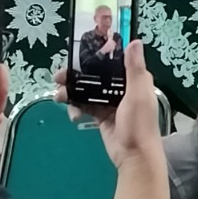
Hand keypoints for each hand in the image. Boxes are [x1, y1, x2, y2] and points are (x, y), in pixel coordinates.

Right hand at [56, 39, 162, 170]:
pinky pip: (86, 106)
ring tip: (59, 96)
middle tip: (58, 77)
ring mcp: (111, 102)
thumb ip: (134, 69)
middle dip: (77, 75)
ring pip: (88, 90)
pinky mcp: (102, 116)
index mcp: (134, 79)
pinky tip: (73, 115)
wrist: (134, 156)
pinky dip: (77, 108)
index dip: (96, 55)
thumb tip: (135, 41)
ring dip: (73, 91)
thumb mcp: (138, 94)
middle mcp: (122, 88)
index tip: (77, 53)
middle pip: (96, 75)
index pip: (114, 60)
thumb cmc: (139, 124)